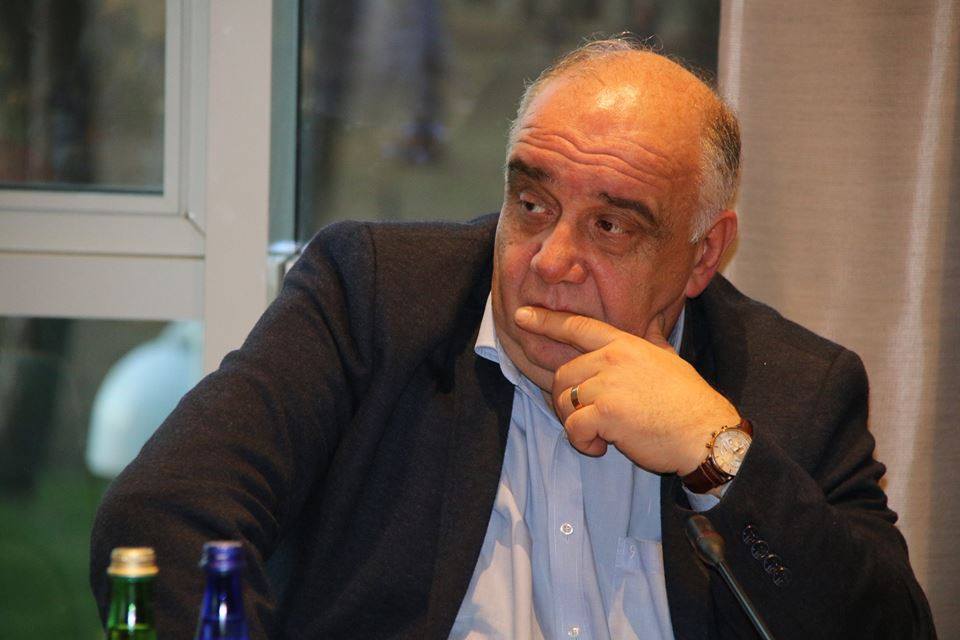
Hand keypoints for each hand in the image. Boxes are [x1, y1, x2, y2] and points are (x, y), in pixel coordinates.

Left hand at [514, 305, 740, 474]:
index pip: (578, 326)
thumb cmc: (690, 403)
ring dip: (576, 424)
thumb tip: (651, 327)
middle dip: (564, 401)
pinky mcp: (606, 412)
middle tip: (587, 420)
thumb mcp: (668, 360)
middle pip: (562, 374)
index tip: (522, 316)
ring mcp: (608, 383)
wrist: (707, 433)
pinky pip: (573, 427)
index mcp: (625, 344)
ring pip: (563, 402)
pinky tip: (603, 447)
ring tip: (601, 435)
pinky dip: (582, 442)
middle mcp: (613, 358)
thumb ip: (649, 344)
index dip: (546, 321)